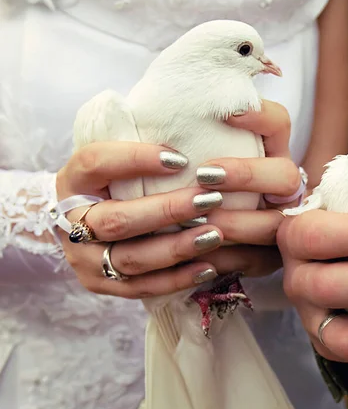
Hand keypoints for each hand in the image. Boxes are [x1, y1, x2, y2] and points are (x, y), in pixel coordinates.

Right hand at [57, 100, 297, 297]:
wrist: (82, 219)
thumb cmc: (117, 180)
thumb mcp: (119, 156)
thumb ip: (143, 141)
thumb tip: (206, 120)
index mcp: (73, 179)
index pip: (96, 163)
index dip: (135, 160)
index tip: (180, 158)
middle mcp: (70, 222)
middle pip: (116, 220)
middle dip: (166, 210)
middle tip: (209, 199)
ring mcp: (83, 258)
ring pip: (131, 258)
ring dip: (177, 247)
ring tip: (216, 234)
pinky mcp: (100, 284)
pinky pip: (140, 288)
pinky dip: (177, 278)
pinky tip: (209, 266)